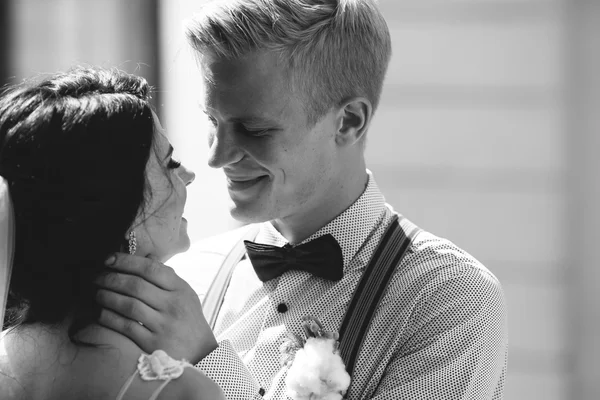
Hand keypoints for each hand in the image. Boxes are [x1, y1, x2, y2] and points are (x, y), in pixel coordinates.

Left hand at [94, 253, 216, 362]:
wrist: (201, 352)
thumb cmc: (188, 319)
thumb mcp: (186, 294)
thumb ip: (167, 277)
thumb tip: (147, 256)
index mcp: (181, 289)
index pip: (151, 269)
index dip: (127, 261)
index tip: (110, 259)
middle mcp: (173, 305)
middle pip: (136, 286)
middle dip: (111, 278)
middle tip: (97, 277)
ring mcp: (164, 325)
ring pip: (129, 305)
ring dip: (107, 297)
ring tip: (97, 293)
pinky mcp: (153, 343)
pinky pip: (125, 327)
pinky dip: (109, 318)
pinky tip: (101, 312)